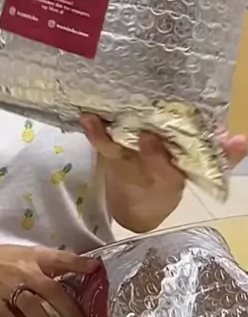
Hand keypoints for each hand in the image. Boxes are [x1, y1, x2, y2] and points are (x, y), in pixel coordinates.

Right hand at [0, 243, 99, 316]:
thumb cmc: (8, 259)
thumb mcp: (30, 255)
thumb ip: (52, 265)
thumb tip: (85, 273)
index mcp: (35, 257)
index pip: (60, 258)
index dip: (78, 263)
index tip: (96, 269)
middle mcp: (23, 271)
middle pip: (51, 291)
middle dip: (70, 312)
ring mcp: (6, 286)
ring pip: (31, 308)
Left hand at [82, 114, 246, 232]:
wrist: (137, 202)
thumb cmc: (171, 175)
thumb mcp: (197, 170)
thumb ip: (221, 156)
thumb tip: (241, 139)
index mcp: (170, 177)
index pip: (169, 171)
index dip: (163, 159)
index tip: (160, 143)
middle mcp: (145, 172)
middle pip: (143, 163)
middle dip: (144, 151)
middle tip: (146, 135)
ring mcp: (124, 164)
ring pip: (114, 152)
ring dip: (102, 137)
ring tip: (92, 118)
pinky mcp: (109, 154)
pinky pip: (99, 143)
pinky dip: (92, 130)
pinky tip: (85, 114)